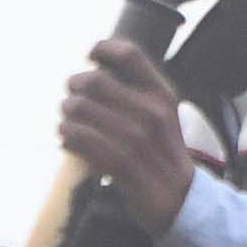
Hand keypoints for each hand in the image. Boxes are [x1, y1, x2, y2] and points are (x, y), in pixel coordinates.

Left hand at [59, 37, 198, 227]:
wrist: (179, 198)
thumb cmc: (162, 151)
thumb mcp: (163, 114)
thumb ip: (138, 89)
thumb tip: (96, 67)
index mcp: (161, 95)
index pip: (129, 54)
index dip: (102, 48)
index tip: (90, 55)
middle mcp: (150, 113)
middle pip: (94, 80)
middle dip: (74, 86)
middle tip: (71, 97)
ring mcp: (136, 139)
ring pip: (80, 109)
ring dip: (66, 114)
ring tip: (67, 121)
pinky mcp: (121, 164)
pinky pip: (79, 139)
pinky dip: (66, 136)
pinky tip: (67, 139)